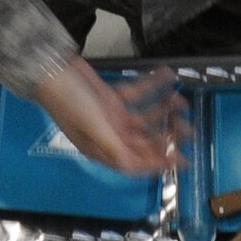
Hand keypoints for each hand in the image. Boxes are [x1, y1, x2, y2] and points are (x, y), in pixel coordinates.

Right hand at [33, 57, 178, 176]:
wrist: (52, 72)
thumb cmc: (69, 102)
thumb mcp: (94, 127)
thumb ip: (116, 148)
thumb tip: (135, 168)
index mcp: (102, 149)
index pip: (134, 164)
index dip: (158, 164)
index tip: (181, 160)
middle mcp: (108, 136)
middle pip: (143, 142)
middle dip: (166, 137)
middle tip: (188, 129)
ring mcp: (110, 117)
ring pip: (143, 120)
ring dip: (163, 112)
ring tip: (180, 101)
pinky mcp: (111, 98)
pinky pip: (137, 95)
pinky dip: (152, 87)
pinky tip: (166, 77)